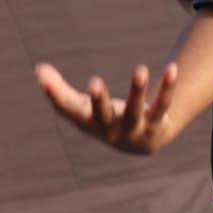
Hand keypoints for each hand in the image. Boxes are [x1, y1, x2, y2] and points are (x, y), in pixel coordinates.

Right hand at [35, 61, 177, 154]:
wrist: (141, 144)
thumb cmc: (105, 120)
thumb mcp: (84, 108)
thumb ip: (61, 90)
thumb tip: (38, 68)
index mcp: (88, 123)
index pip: (69, 110)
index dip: (55, 96)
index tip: (43, 78)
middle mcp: (110, 129)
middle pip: (103, 115)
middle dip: (98, 100)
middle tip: (94, 82)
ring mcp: (134, 129)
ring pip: (136, 111)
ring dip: (138, 90)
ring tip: (140, 68)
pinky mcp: (157, 123)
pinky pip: (162, 104)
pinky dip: (168, 87)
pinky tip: (173, 68)